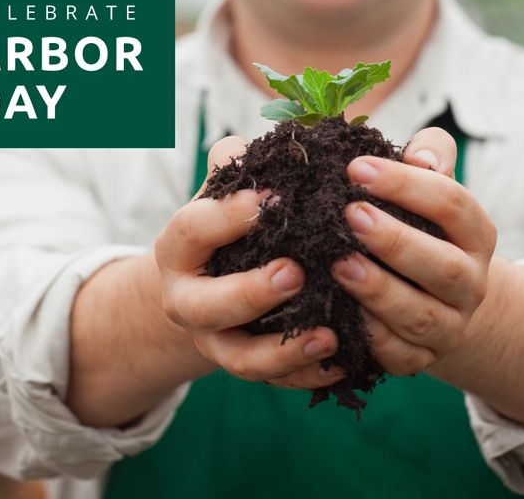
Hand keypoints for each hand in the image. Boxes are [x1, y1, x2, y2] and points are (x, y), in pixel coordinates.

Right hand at [155, 136, 346, 389]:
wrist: (199, 286)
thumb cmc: (220, 228)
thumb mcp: (220, 195)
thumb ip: (237, 166)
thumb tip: (273, 141)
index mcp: (180, 247)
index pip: (193, 230)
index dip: (227, 215)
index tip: (272, 199)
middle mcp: (188, 299)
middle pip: (206, 306)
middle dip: (249, 292)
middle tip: (295, 272)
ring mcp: (214, 338)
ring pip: (239, 358)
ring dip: (283, 350)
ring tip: (328, 335)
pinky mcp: (242, 362)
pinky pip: (272, 380)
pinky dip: (305, 374)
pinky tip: (343, 360)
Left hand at [332, 127, 496, 376]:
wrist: (444, 298)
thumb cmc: (424, 229)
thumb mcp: (432, 192)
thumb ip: (430, 160)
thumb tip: (420, 155)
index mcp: (475, 234)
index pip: (452, 204)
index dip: (406, 184)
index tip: (356, 168)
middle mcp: (470, 282)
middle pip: (442, 267)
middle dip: (395, 241)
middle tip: (350, 215)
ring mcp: (450, 324)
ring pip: (420, 316)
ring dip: (378, 291)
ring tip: (339, 265)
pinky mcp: (424, 357)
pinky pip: (400, 355)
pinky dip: (372, 338)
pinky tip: (341, 315)